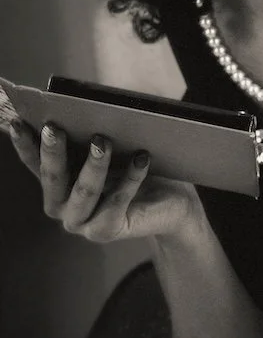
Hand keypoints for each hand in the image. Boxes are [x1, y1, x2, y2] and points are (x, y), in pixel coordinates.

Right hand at [8, 119, 201, 242]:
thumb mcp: (112, 148)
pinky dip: (130, 177)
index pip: (34, 163)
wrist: (171, 202)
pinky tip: (141, 157)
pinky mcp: (107, 231)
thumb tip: (84, 106)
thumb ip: (92, 136)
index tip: (17, 121)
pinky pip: (118, 200)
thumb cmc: (135, 167)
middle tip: (55, 128)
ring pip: (84, 191)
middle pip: (53, 178)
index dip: (25, 143)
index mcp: (58, 184)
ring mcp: (82, 223)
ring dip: (94, 165)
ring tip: (103, 140)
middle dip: (53, 152)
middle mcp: (62, 206)